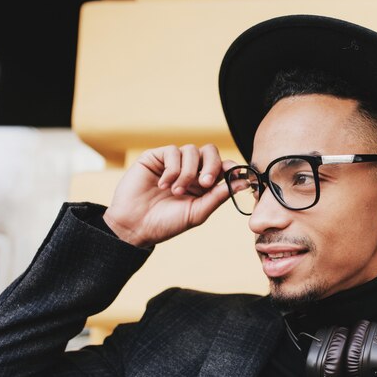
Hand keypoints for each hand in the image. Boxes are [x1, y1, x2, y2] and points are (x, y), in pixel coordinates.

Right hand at [103, 144, 235, 246]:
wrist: (135, 226)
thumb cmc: (166, 223)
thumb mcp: (197, 212)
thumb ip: (218, 196)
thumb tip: (242, 182)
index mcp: (203, 183)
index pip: (222, 166)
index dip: (230, 168)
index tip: (235, 175)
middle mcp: (190, 170)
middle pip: (210, 151)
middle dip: (212, 165)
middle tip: (205, 183)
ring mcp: (172, 162)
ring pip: (191, 151)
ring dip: (187, 173)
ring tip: (176, 191)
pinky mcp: (156, 157)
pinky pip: (172, 152)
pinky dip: (172, 169)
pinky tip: (163, 185)